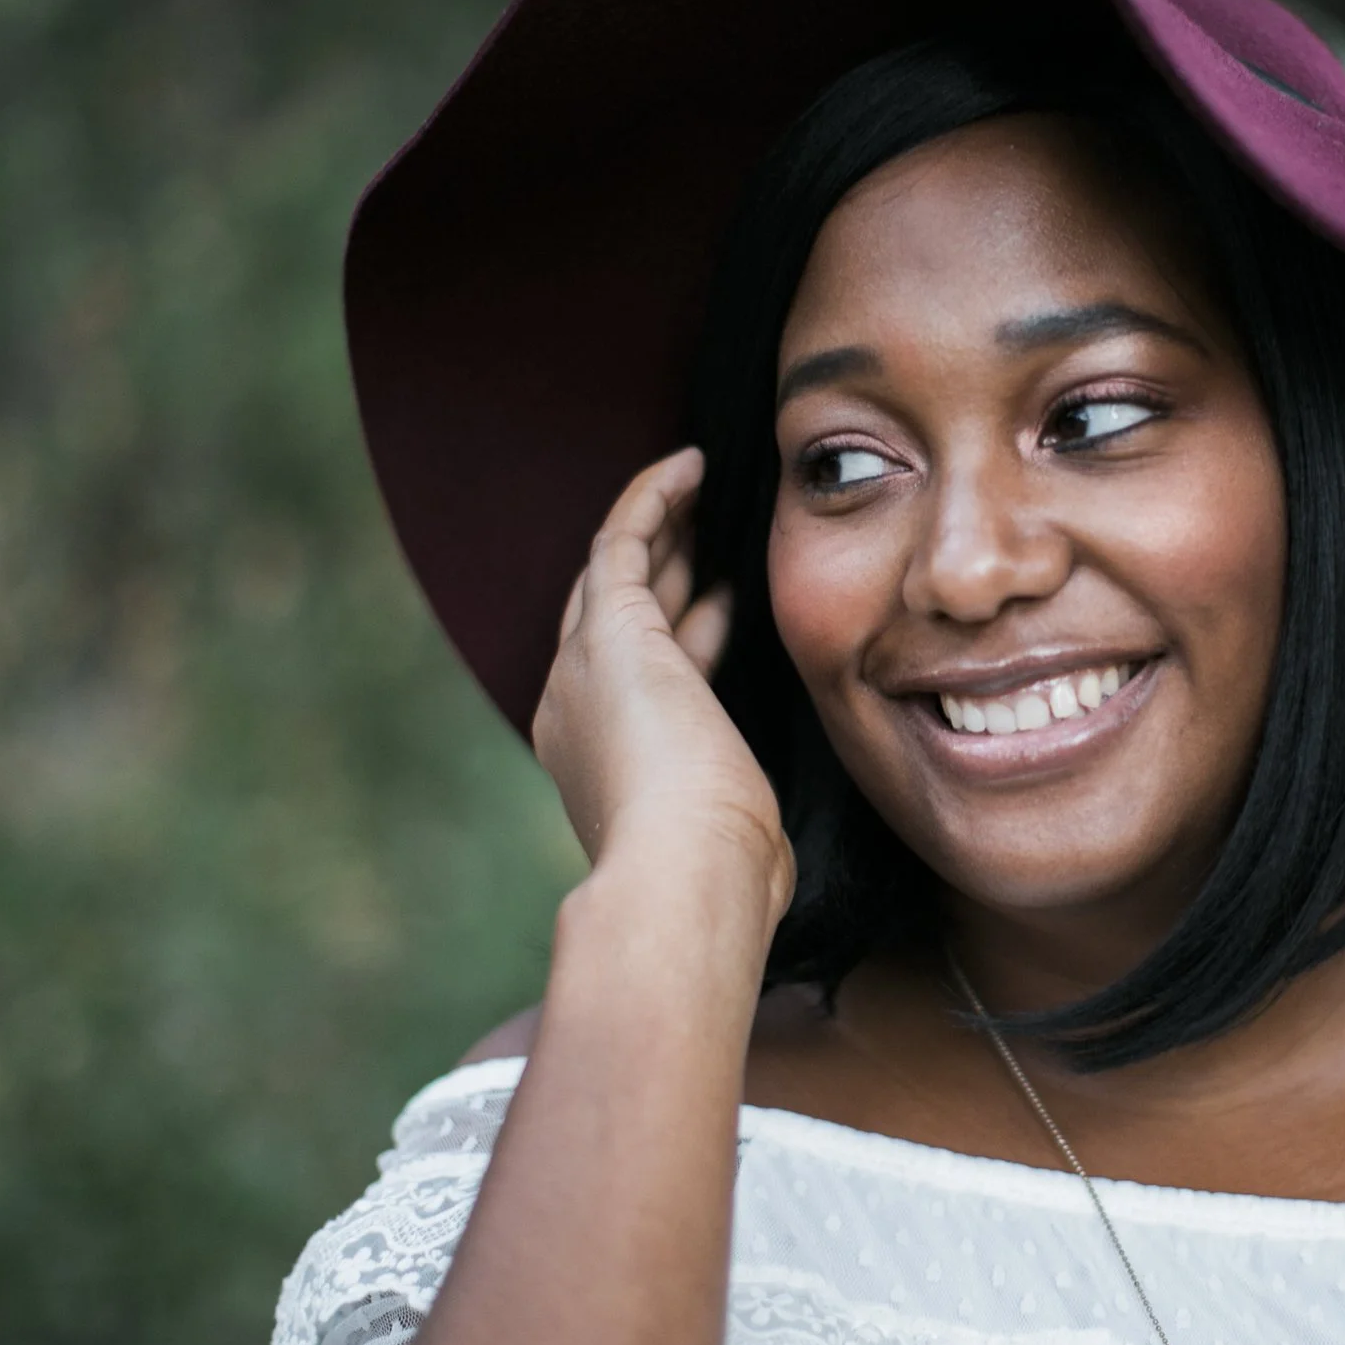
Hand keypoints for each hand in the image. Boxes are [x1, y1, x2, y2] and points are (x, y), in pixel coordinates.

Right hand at [532, 448, 793, 932]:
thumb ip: (738, 832)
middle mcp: (575, 711)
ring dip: (654, 524)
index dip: (683, 631)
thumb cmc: (723, 879)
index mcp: (600, 765)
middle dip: (657, 568)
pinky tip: (689, 466)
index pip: (639, 678)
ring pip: (611, 572)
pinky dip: (652, 499)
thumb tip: (769, 858)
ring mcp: (582, 669)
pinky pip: (622, 541)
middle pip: (612, 615)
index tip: (725, 602)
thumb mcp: (734, 846)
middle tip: (700, 525)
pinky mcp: (608, 633)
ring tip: (694, 483)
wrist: (684, 874)